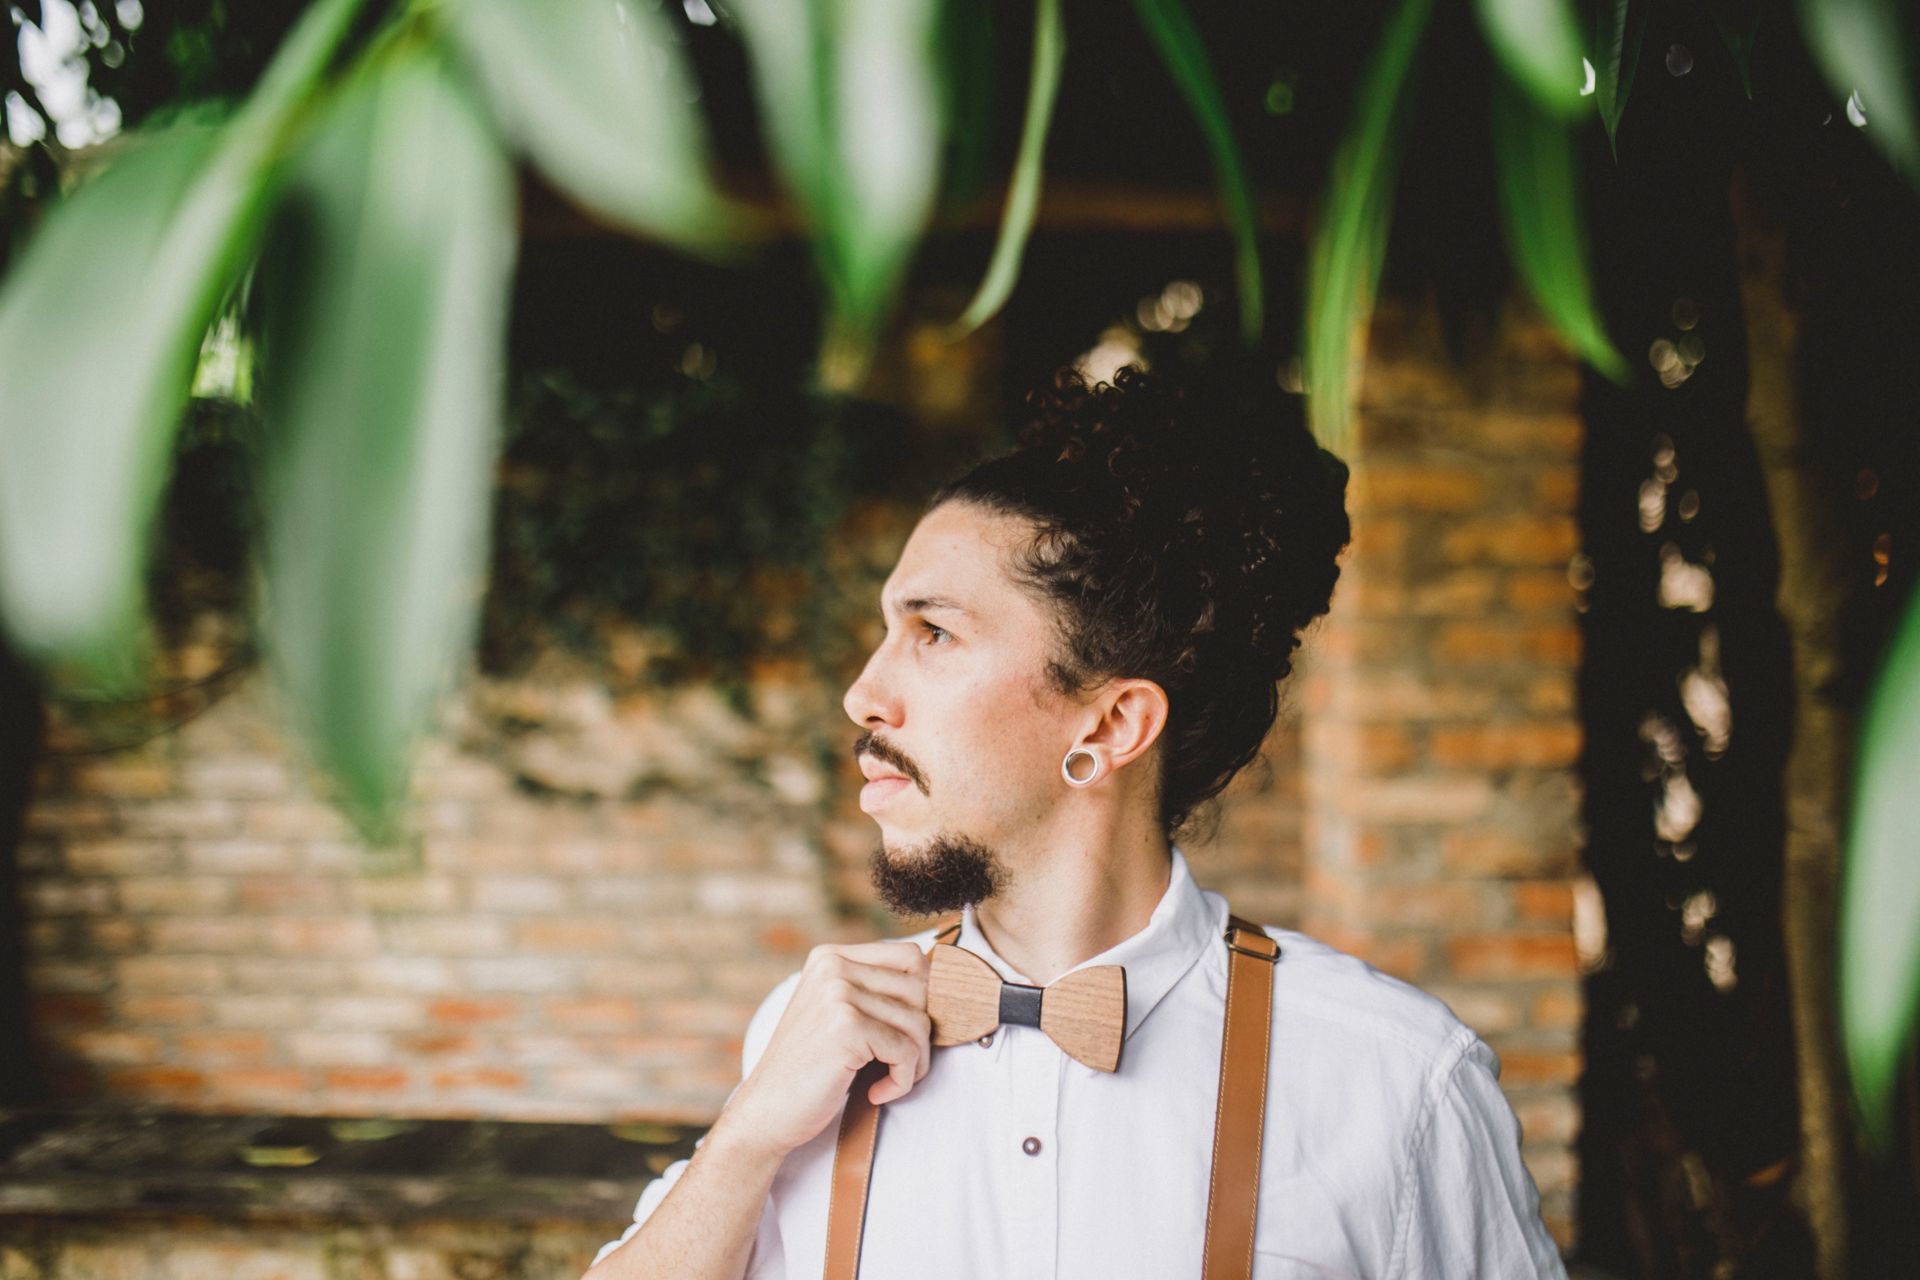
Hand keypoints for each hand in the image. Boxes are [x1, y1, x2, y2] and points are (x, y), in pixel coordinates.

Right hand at [713, 940, 932, 1160]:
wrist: (767, 1112)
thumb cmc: (810, 1068)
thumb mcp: (837, 1014)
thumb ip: (875, 992)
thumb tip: (943, 985)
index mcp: (831, 956)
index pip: (910, 956)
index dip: (925, 997)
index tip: (909, 1034)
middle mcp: (834, 966)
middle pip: (920, 989)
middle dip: (922, 1035)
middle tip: (901, 1066)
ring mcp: (838, 994)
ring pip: (918, 1022)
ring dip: (914, 1062)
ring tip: (890, 1081)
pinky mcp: (846, 1027)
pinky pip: (906, 1051)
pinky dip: (902, 1080)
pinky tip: (878, 1093)